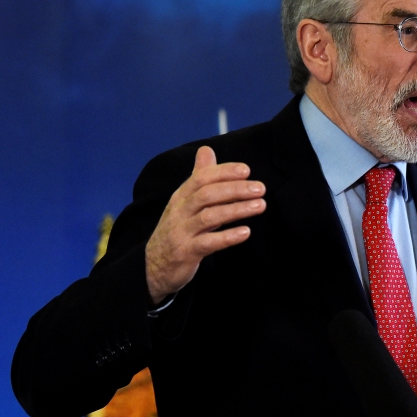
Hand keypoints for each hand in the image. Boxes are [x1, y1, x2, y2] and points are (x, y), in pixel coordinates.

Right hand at [145, 146, 265, 302]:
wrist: (155, 267)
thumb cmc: (177, 229)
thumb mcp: (185, 202)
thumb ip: (199, 177)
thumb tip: (207, 149)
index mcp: (181, 197)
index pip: (201, 178)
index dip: (224, 172)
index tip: (246, 170)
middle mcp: (180, 212)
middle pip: (206, 195)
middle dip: (235, 189)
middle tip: (260, 188)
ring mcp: (181, 233)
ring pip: (209, 217)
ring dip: (236, 210)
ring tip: (261, 206)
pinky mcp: (186, 253)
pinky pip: (207, 243)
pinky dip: (227, 237)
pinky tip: (246, 232)